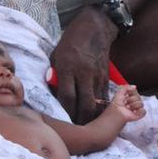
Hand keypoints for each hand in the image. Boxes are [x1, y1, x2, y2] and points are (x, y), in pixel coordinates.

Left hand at [50, 7, 116, 123]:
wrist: (95, 28)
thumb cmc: (71, 41)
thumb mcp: (56, 53)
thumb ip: (54, 73)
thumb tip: (51, 91)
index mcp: (67, 67)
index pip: (67, 96)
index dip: (64, 112)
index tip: (61, 121)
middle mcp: (83, 73)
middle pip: (84, 104)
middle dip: (80, 121)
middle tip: (75, 130)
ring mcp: (97, 75)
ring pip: (97, 104)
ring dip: (91, 118)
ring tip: (84, 127)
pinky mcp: (106, 76)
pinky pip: (104, 98)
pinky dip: (100, 109)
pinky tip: (95, 116)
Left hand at [105, 84, 144, 123]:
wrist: (116, 112)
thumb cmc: (116, 104)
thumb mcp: (119, 92)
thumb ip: (126, 87)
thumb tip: (134, 86)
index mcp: (130, 95)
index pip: (135, 91)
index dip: (130, 92)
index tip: (125, 95)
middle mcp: (134, 101)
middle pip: (138, 97)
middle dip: (131, 99)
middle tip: (125, 102)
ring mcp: (137, 108)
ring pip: (141, 103)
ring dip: (133, 105)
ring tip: (127, 107)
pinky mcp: (139, 114)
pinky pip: (143, 111)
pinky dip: (139, 111)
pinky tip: (133, 111)